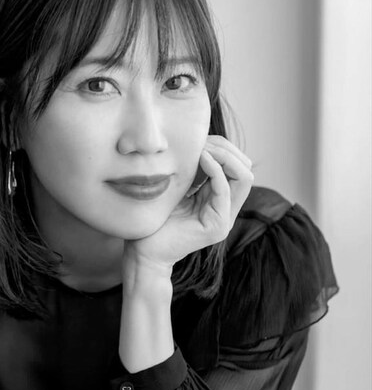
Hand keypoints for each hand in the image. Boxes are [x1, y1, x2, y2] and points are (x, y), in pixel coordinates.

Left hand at [123, 136, 253, 272]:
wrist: (143, 251)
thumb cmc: (154, 219)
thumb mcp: (178, 187)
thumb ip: (193, 172)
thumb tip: (201, 141)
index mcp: (218, 199)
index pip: (237, 167)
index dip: (224, 148)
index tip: (201, 138)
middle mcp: (226, 209)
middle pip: (245, 170)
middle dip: (227, 149)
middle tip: (203, 141)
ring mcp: (224, 219)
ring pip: (243, 178)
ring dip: (224, 157)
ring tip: (203, 148)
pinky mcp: (217, 227)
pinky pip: (225, 191)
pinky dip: (216, 170)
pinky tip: (201, 158)